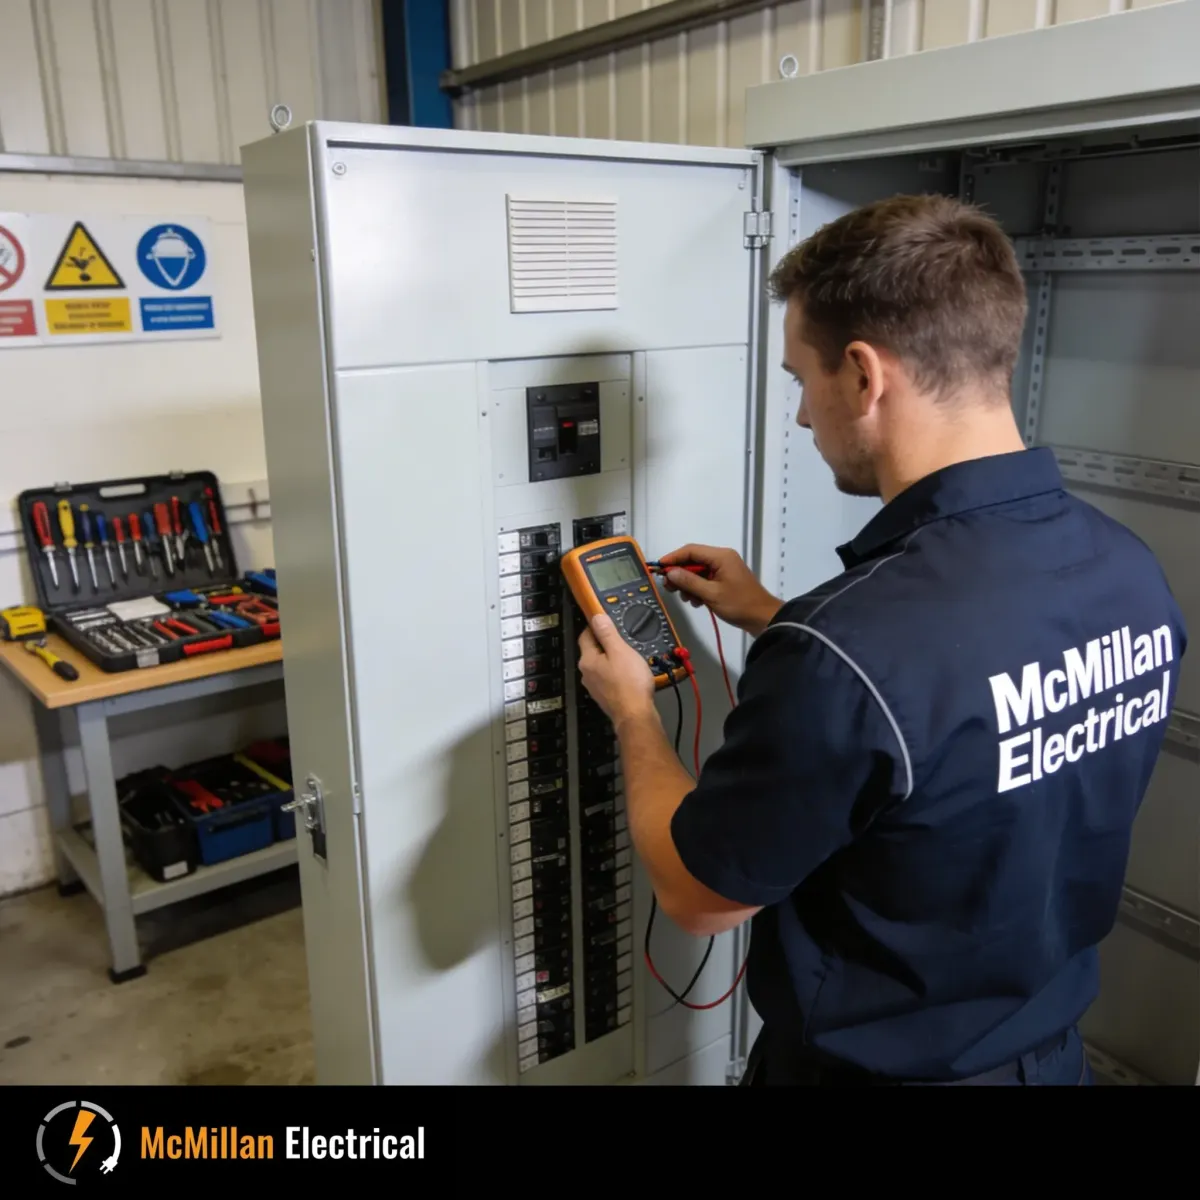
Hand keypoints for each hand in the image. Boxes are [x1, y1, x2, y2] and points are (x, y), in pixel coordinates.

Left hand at [578, 612, 657, 725]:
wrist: (636, 715)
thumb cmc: (629, 682)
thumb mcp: (620, 651)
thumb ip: (607, 633)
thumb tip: (596, 617)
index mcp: (587, 660)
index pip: (585, 636)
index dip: (595, 626)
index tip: (607, 621)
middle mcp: (587, 674)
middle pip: (592, 651)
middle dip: (605, 643)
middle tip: (622, 639)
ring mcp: (595, 687)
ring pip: (601, 666)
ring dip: (612, 659)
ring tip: (629, 656)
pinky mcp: (605, 697)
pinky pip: (608, 679)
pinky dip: (616, 673)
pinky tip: (629, 674)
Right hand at [658, 544, 781, 636]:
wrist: (763, 618)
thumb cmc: (739, 604)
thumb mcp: (711, 594)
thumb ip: (689, 581)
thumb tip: (670, 572)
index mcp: (721, 556)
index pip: (690, 550)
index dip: (673, 558)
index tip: (658, 568)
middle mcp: (722, 558)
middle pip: (693, 560)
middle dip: (680, 574)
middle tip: (669, 588)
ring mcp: (724, 569)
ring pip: (698, 572)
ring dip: (689, 584)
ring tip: (687, 599)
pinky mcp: (725, 580)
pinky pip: (706, 580)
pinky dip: (698, 589)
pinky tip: (698, 602)